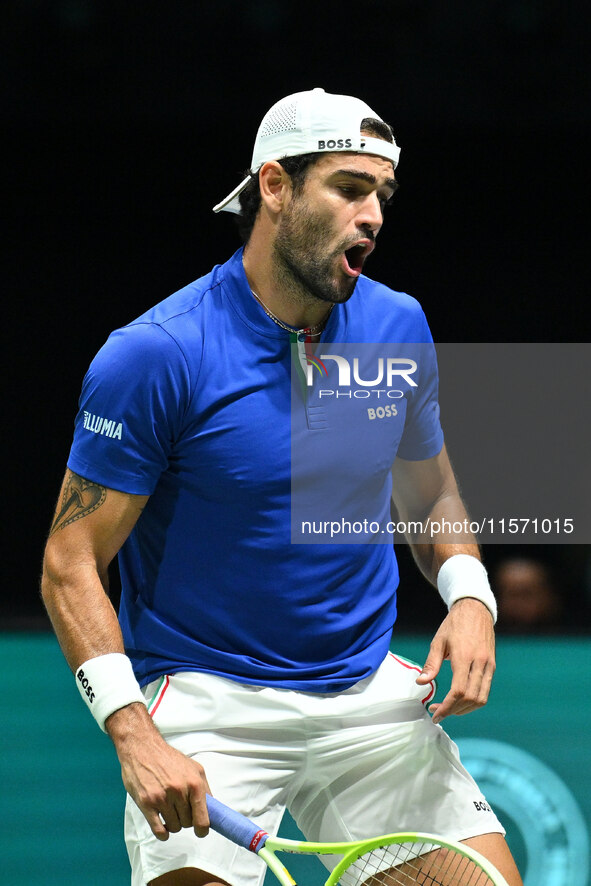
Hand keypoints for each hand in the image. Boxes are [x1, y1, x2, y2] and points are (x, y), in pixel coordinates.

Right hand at [107, 703, 210, 840]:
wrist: (143, 748)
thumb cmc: (169, 758)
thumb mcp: (194, 768)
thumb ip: (204, 789)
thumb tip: (211, 810)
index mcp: (194, 783)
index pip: (203, 819)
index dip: (203, 829)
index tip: (201, 831)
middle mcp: (179, 791)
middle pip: (188, 823)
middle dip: (186, 819)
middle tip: (180, 808)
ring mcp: (162, 798)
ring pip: (174, 827)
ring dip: (173, 823)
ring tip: (170, 810)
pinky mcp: (146, 803)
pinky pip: (158, 830)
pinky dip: (162, 833)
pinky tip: (162, 826)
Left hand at [415, 597, 495, 724]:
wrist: (475, 610)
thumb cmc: (454, 624)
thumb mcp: (438, 641)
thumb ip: (431, 664)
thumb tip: (421, 683)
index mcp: (463, 656)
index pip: (458, 691)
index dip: (447, 707)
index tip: (435, 714)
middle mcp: (479, 663)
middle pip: (470, 698)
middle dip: (453, 711)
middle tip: (438, 711)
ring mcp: (488, 665)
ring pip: (481, 698)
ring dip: (465, 709)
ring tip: (449, 708)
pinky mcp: (492, 666)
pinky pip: (485, 690)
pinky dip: (474, 701)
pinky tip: (461, 700)